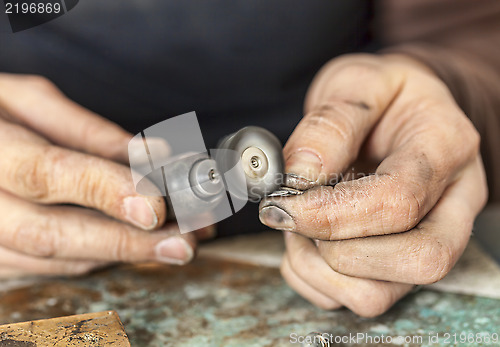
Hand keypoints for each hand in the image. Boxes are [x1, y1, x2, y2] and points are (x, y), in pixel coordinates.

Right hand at [0, 73, 210, 277]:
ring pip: (57, 258)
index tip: (156, 205)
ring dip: (123, 254)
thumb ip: (85, 130)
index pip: (47, 173)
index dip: (104, 190)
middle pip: (54, 234)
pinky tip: (137, 245)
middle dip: (127, 242)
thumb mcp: (24, 98)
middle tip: (185, 242)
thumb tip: (149, 155)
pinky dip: (99, 257)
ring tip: (177, 242)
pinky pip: (50, 266)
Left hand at [259, 54, 487, 316]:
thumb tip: (301, 175)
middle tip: (292, 215)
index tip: (282, 203)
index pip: (399, 200)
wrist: (395, 112)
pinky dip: (313, 280)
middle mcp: (451, 204)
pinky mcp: (398, 265)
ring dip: (319, 268)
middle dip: (336, 249)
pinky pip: (355, 301)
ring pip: (381, 294)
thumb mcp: (356, 83)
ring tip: (296, 226)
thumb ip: (331, 123)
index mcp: (445, 148)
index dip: (333, 213)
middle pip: (415, 261)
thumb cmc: (380, 96)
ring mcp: (429, 240)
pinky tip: (304, 242)